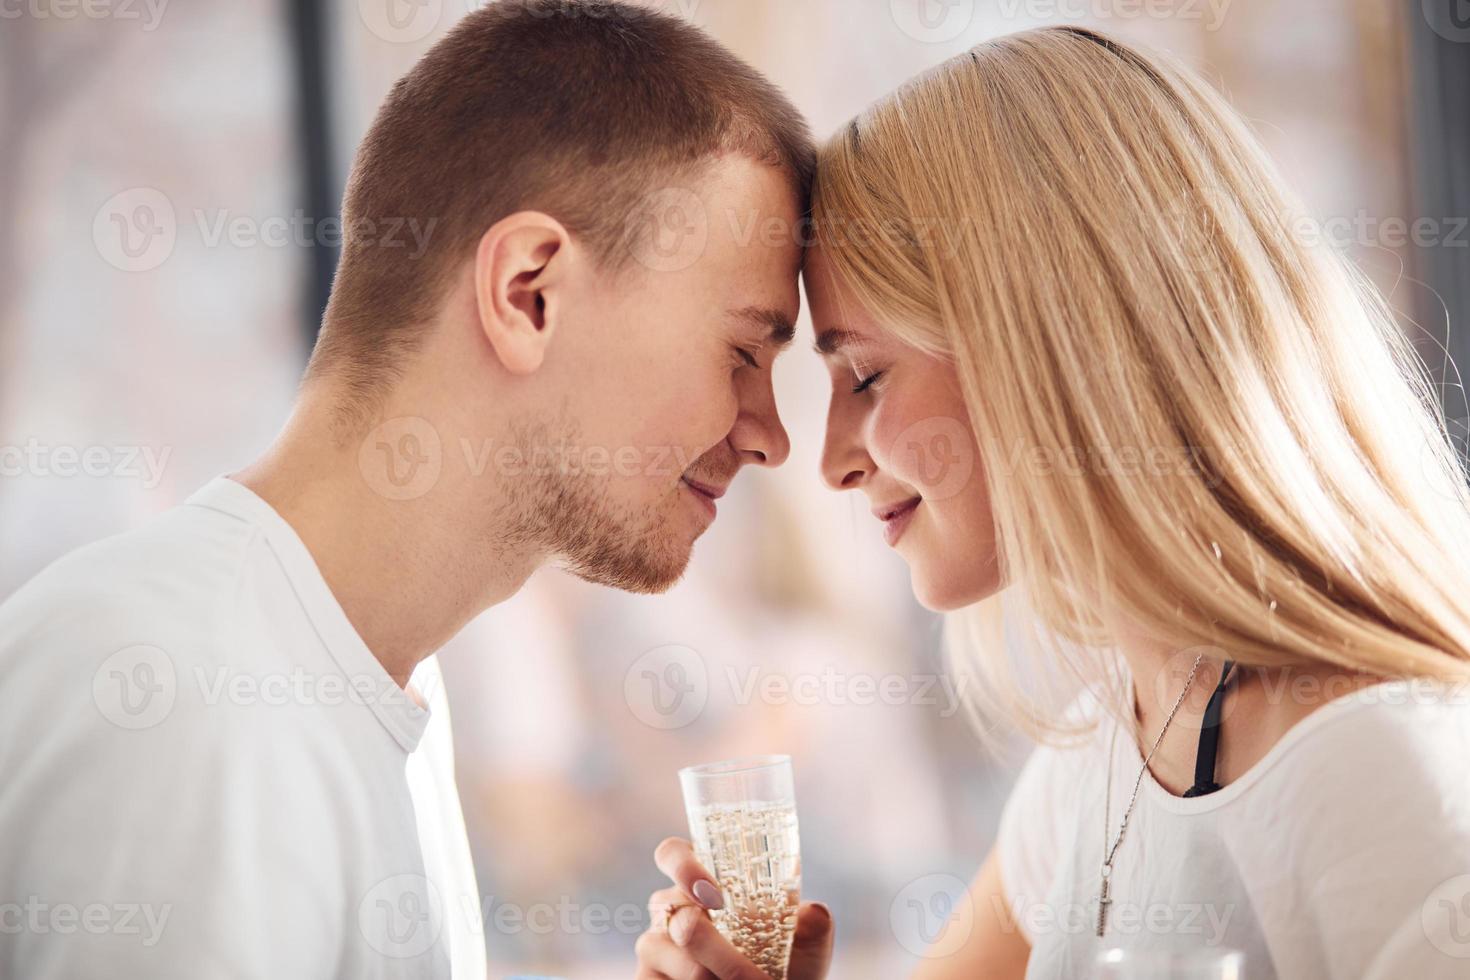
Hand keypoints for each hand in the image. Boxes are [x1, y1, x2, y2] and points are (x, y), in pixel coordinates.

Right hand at [634, 837, 833, 979]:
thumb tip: (814, 912)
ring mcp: (655, 946)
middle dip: (719, 950)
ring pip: (685, 965)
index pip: (672, 854)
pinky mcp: (646, 979)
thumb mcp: (805, 947)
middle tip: (750, 974)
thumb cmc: (783, 964)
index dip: (683, 866)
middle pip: (678, 915)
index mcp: (702, 882)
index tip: (713, 894)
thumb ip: (812, 927)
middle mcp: (671, 908)